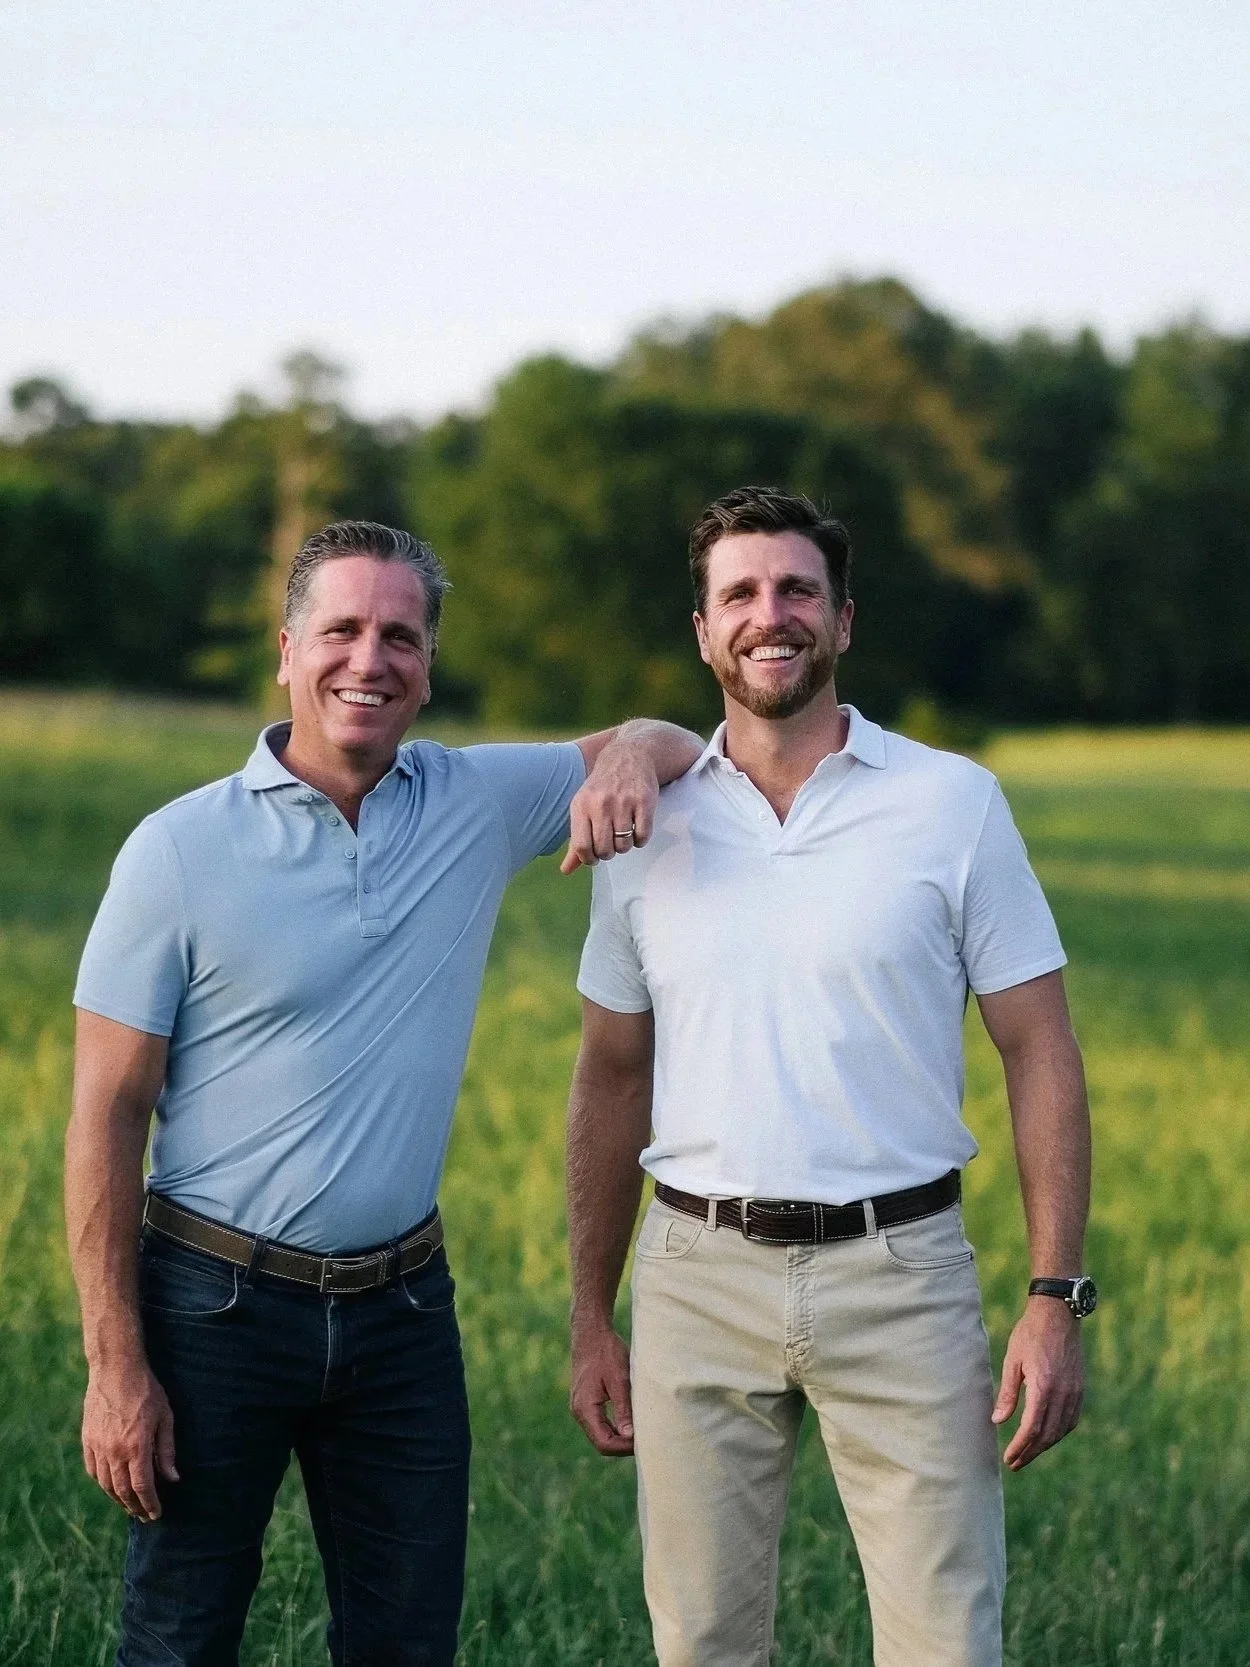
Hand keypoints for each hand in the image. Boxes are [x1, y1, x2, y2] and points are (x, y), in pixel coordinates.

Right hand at [82, 1358, 178, 1520]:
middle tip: (144, 1515)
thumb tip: (173, 1478)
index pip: (142, 1486)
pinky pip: (93, 1470)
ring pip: (105, 1484)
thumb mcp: (165, 1417)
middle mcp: (114, 1451)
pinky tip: (111, 1486)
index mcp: (136, 1446)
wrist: (116, 1369)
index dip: (149, 1504)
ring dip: (118, 1499)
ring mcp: (98, 1446)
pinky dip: (102, 1483)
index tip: (156, 1514)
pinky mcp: (87, 1440)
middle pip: (123, 1491)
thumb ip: (167, 1450)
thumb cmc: (146, 1390)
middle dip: (135, 1507)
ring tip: (130, 1505)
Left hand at [562, 739, 658, 873]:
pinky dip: (641, 838)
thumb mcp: (583, 807)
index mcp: (581, 806)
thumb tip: (566, 871)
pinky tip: (637, 826)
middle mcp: (600, 804)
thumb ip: (575, 841)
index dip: (590, 859)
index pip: (582, 847)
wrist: (629, 755)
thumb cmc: (602, 787)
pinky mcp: (644, 801)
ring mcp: (623, 802)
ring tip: (624, 831)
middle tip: (611, 842)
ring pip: (624, 845)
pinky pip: (642, 836)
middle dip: (609, 852)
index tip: (596, 855)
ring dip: (625, 845)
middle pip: (605, 849)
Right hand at [570, 1321, 633, 1454]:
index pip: (604, 1443)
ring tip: (643, 1432)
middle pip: (602, 1443)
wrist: (591, 1333)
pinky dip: (616, 1426)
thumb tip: (630, 1436)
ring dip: (621, 1437)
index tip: (645, 1440)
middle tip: (648, 1439)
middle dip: (624, 1446)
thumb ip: (623, 1408)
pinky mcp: (588, 1402)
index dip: (624, 1448)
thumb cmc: (606, 1352)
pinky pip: (601, 1423)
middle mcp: (580, 1412)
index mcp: (585, 1408)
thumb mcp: (619, 1379)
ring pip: (602, 1434)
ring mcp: (582, 1408)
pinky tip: (632, 1421)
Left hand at [992, 1297, 1084, 1469]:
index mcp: (1044, 1387)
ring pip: (1060, 1430)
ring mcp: (1074, 1392)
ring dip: (1044, 1446)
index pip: (1031, 1428)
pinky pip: (1071, 1420)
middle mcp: (1063, 1394)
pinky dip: (1058, 1433)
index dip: (1020, 1447)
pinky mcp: (1080, 1389)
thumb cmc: (1030, 1334)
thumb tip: (998, 1421)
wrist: (1058, 1314)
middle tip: (1015, 1463)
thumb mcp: (1013, 1361)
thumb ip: (1007, 1393)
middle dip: (1030, 1452)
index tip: (1008, 1459)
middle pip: (1047, 1435)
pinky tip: (1047, 1436)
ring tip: (1028, 1453)